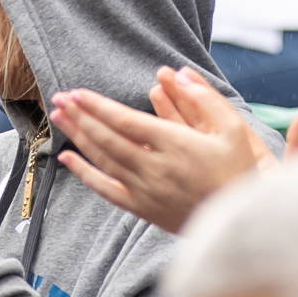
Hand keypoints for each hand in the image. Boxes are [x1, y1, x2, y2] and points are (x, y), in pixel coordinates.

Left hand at [49, 70, 293, 234]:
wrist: (238, 223)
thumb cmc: (238, 172)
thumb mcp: (233, 130)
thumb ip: (206, 100)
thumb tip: (180, 73)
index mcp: (176, 145)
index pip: (126, 121)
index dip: (98, 106)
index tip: (78, 92)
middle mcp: (155, 168)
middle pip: (108, 139)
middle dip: (81, 116)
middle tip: (59, 97)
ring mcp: (145, 190)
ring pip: (103, 160)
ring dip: (79, 137)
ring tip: (59, 117)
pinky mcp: (142, 208)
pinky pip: (106, 190)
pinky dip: (84, 174)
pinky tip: (67, 158)